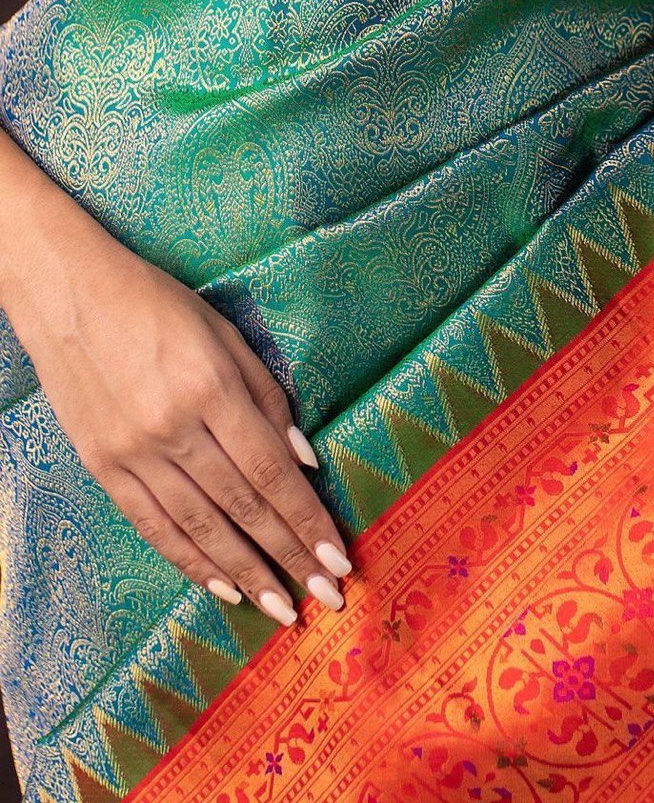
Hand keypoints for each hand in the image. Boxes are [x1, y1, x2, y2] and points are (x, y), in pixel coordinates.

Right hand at [0, 127, 352, 626]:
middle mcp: (172, 427)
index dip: (306, 519)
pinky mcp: (102, 466)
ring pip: (199, 527)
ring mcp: (133, 451)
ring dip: (245, 573)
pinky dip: (189, 561)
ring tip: (281, 607)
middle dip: (287, 556)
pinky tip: (222, 587)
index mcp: (210, 387)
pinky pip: (152, 525)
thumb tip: (306, 460)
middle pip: (241, 506)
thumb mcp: (225, 334)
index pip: (271, 470)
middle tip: (325, 598)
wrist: (68, 294)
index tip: (337, 557)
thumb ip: (268, 396)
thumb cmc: (158, 303)